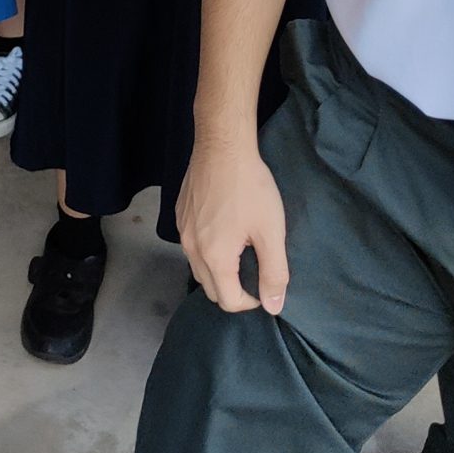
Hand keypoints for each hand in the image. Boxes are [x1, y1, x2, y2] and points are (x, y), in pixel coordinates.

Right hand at [174, 132, 288, 315]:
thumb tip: (273, 306)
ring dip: (218, 272)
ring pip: (198, 268)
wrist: (222, 146)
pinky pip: (192, 246)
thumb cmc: (250, 188)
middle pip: (210, 289)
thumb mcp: (271, 232)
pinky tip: (224, 230)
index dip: (252, 302)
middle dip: (233, 291)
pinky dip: (207, 251)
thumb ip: (274, 273)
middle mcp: (192, 249)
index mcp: (214, 258)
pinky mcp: (180, 214)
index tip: (266, 285)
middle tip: (254, 271)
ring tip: (241, 252)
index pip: (229, 301)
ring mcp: (182, 230)